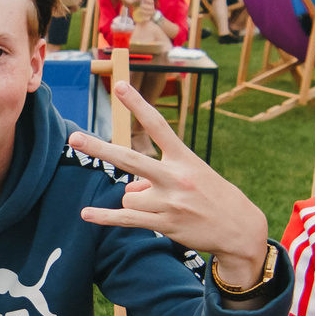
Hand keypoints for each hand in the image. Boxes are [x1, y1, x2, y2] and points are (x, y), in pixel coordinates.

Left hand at [70, 82, 269, 284]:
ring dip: (138, 202)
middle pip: (129, 159)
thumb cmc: (215, 197)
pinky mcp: (165, 223)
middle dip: (99, 148)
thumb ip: (158, 178)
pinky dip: (104, 217)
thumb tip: (129, 192)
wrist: (240, 229)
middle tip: (74, 138)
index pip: (157, 125)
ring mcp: (170, 202)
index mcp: (185, 158)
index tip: (119, 86)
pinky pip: (126, 219)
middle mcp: (175, 177)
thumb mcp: (193, 176)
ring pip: (129, 197)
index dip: (137, 104)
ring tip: (164, 207)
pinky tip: (86, 214)